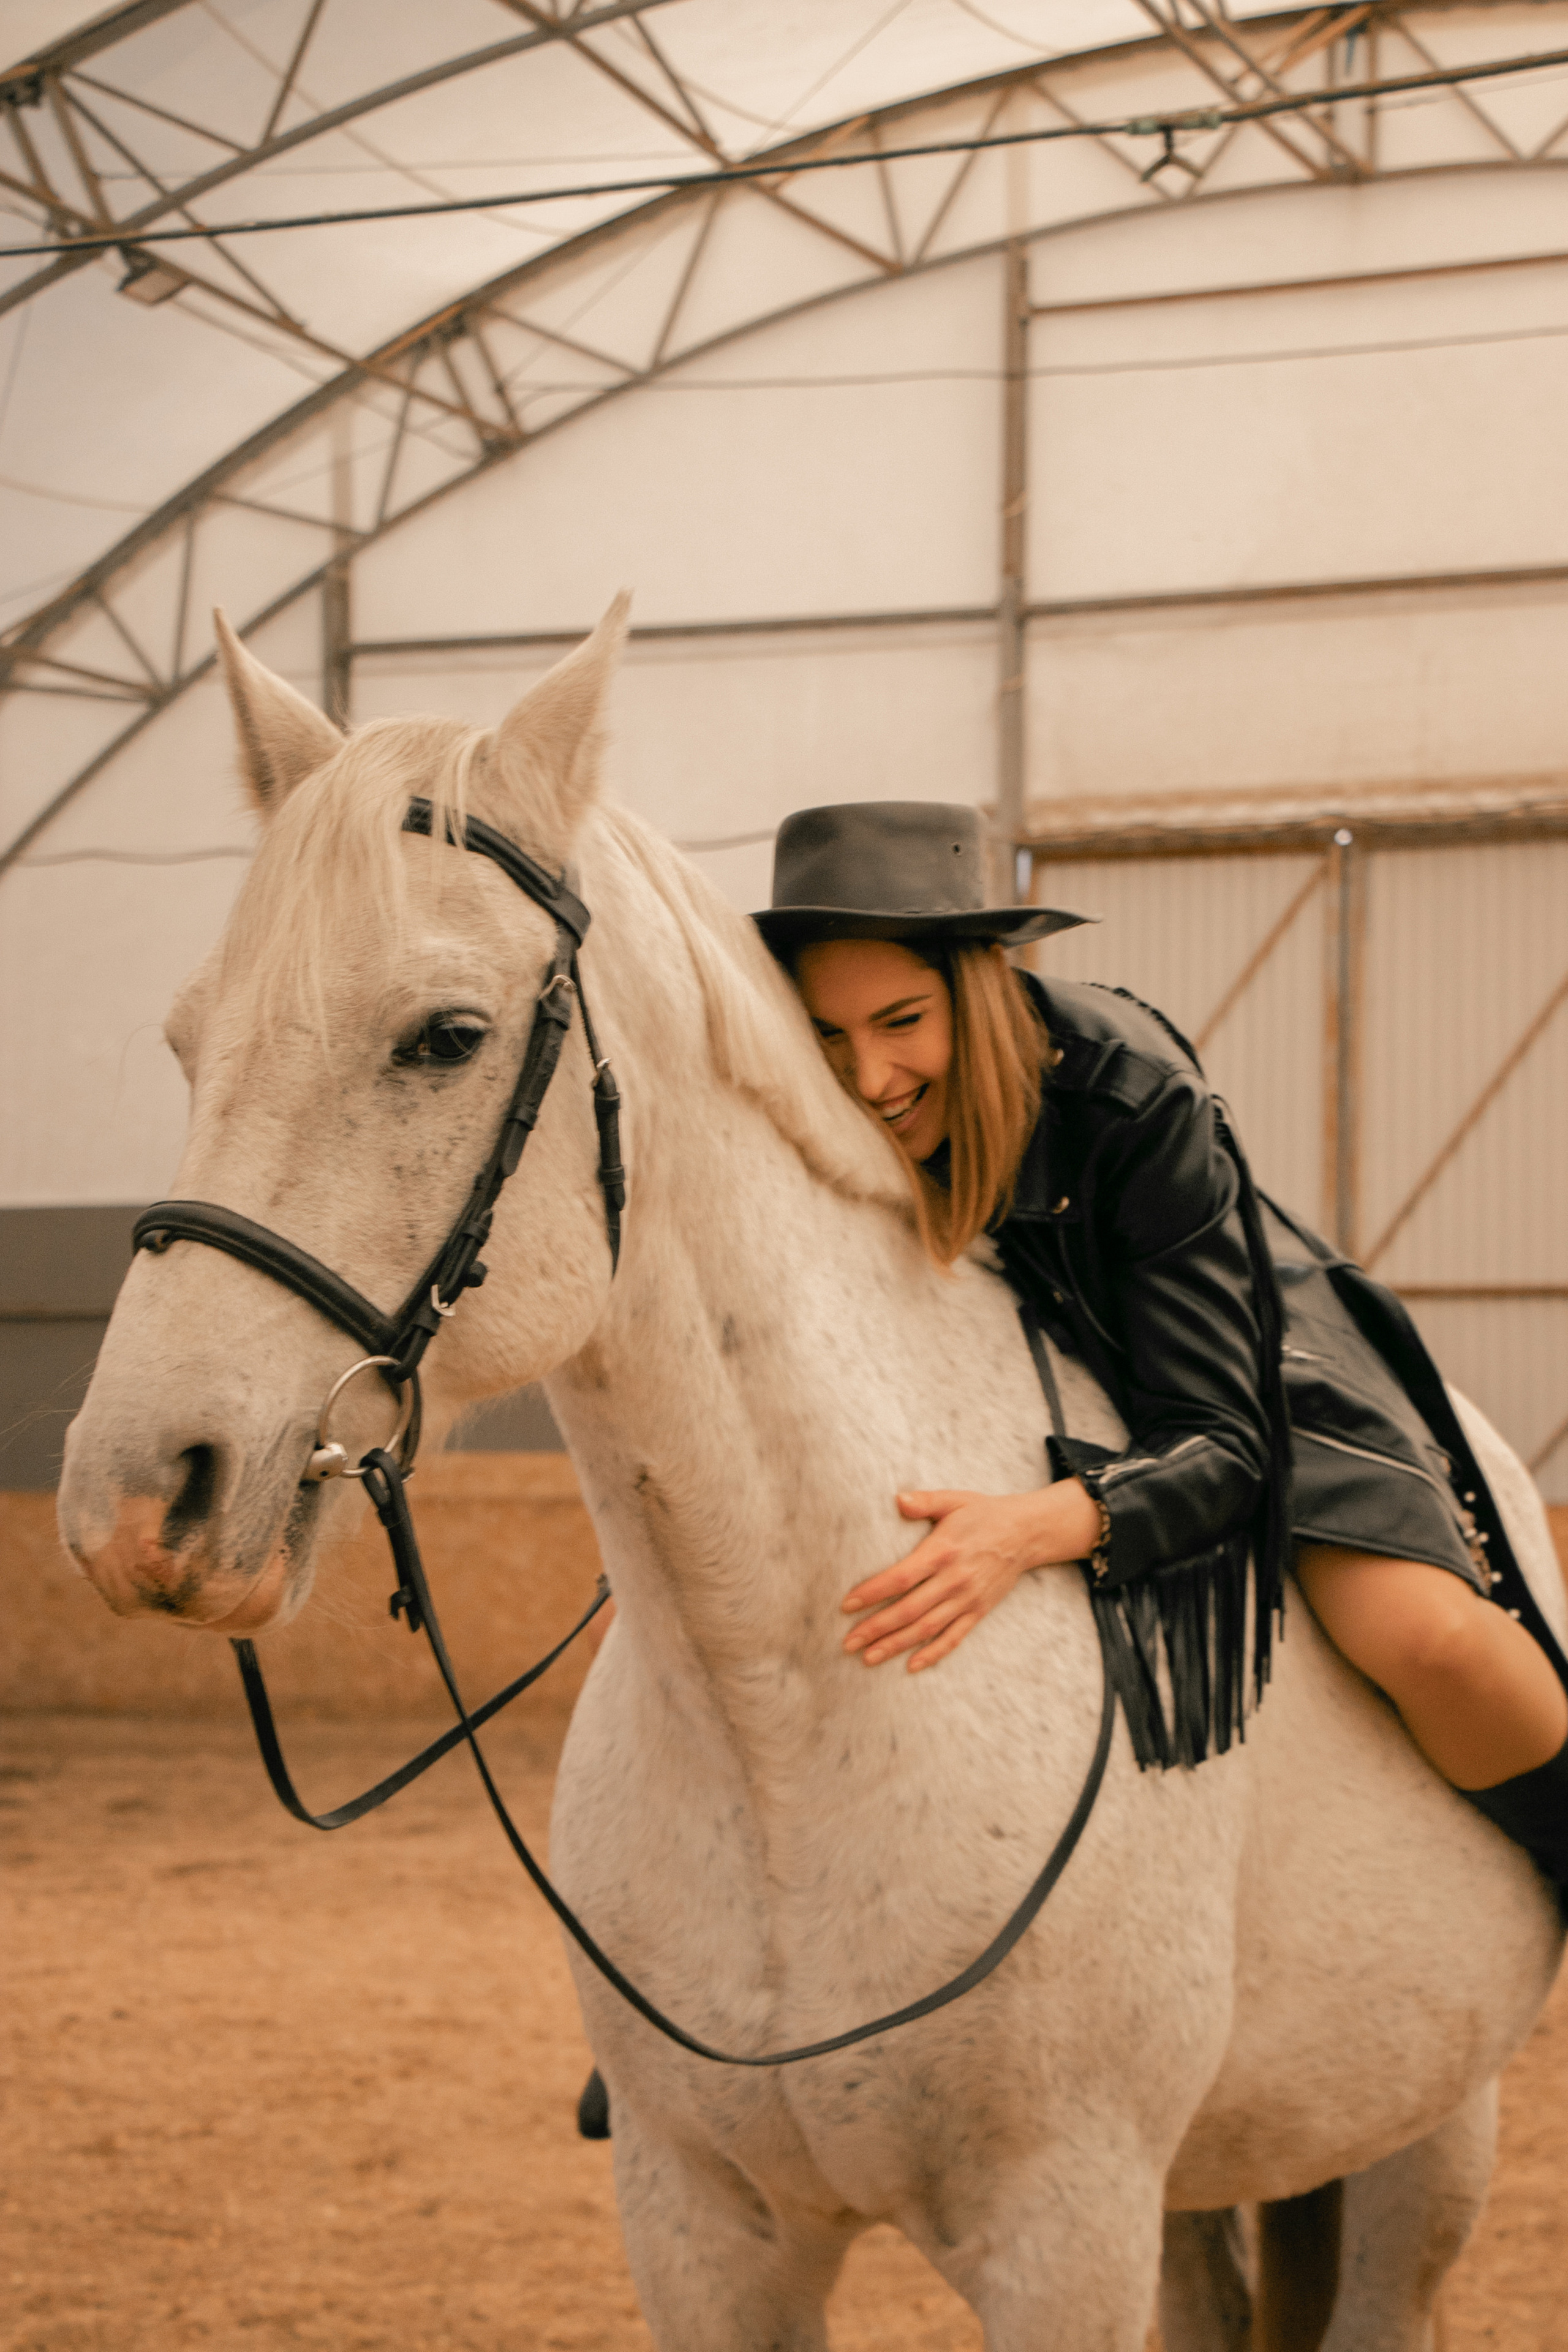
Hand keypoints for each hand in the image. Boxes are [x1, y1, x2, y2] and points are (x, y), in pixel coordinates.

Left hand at [841, 1481, 1098, 1673]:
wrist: (1026, 1533)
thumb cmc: (983, 1514)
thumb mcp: (954, 1500)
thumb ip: (925, 1501)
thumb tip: (897, 1499)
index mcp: (943, 1551)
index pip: (901, 1577)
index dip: (873, 1592)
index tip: (847, 1605)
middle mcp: (954, 1579)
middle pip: (909, 1610)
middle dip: (876, 1628)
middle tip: (848, 1643)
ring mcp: (968, 1599)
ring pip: (927, 1628)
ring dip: (896, 1645)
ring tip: (868, 1658)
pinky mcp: (979, 1611)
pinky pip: (954, 1637)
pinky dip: (933, 1654)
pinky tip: (912, 1665)